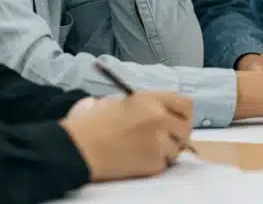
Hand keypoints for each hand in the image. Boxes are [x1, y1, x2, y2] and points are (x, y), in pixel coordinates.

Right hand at [60, 92, 193, 181]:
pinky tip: (136, 158)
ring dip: (166, 150)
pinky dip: (154, 163)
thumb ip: (144, 104)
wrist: (77, 148)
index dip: (183, 114)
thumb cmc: (91, 123)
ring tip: (144, 148)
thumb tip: (160, 110)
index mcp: (150, 99)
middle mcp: (159, 118)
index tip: (178, 120)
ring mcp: (158, 141)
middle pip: (185, 128)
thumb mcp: (119, 101)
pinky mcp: (153, 162)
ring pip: (177, 148)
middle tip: (167, 139)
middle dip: (178, 134)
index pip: (186, 104)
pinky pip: (164, 163)